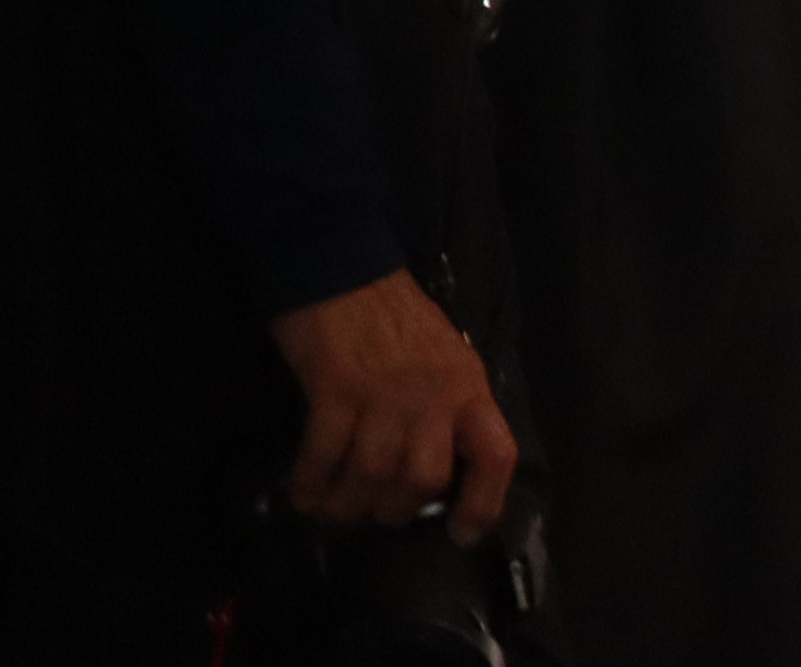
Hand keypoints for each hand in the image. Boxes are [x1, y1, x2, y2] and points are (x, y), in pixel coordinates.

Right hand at [267, 271, 513, 538]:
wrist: (345, 267)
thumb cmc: (396, 314)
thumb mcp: (445, 355)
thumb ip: (449, 405)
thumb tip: (442, 466)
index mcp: (468, 385)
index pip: (496, 454)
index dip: (485, 504)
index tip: (463, 534)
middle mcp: (433, 394)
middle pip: (423, 479)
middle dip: (396, 510)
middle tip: (377, 511)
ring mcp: (384, 392)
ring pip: (372, 476)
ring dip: (349, 505)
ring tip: (336, 507)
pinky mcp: (336, 388)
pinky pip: (323, 456)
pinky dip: (311, 485)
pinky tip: (304, 493)